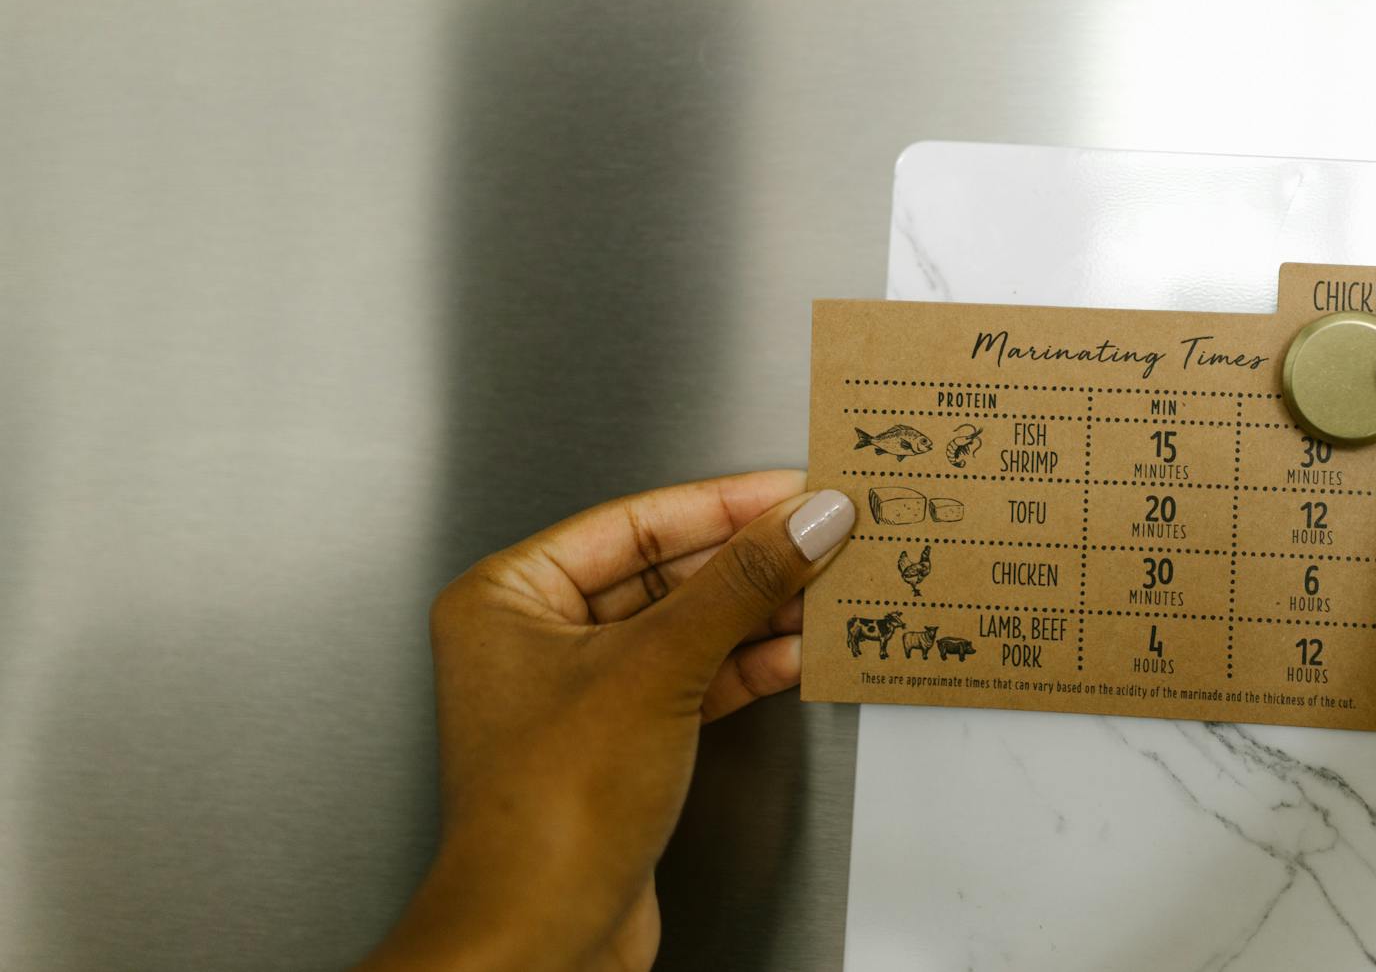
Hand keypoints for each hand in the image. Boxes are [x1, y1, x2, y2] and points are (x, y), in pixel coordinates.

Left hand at [359, 472, 855, 971]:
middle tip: (821, 534)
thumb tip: (803, 519)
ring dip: (756, 611)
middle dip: (747, 559)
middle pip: (663, 571)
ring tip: (825, 585)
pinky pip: (692, 678)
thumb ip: (739, 585)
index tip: (792, 490)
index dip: (724, 503)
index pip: (635, 521)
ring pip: (684, 627)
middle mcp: (533, 638)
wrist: (542, 937)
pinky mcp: (620, 743)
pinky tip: (797, 649)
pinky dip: (745, 664)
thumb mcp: (658, 668)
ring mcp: (578, 694)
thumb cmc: (546, 815)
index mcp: (508, 596)